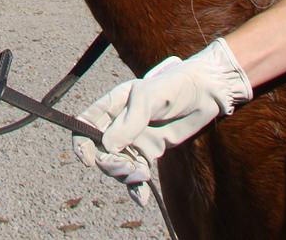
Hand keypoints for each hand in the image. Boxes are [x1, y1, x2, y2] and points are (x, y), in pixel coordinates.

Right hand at [72, 39, 251, 203]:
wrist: (204, 95)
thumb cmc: (173, 87)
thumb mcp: (149, 98)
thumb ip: (129, 122)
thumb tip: (107, 145)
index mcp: (111, 105)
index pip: (85, 125)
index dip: (81, 143)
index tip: (88, 158)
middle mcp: (118, 124)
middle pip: (100, 151)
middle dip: (109, 163)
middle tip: (128, 167)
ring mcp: (133, 140)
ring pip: (117, 165)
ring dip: (125, 175)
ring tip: (142, 175)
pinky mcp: (149, 153)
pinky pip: (136, 174)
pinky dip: (136, 188)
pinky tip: (141, 198)